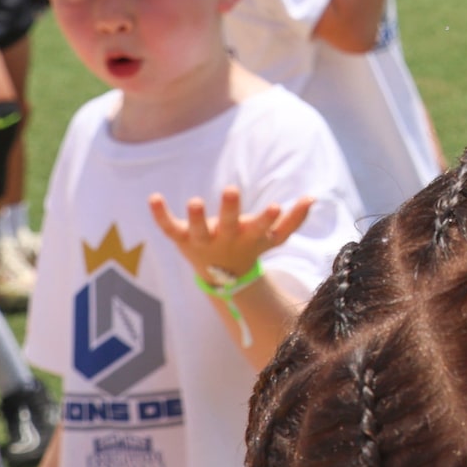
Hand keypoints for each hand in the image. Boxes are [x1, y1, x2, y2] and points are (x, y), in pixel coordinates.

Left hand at [150, 187, 313, 290]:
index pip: (260, 227)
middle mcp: (225, 239)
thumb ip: (293, 220)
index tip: (276, 207)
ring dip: (196, 216)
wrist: (222, 276)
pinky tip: (154, 197)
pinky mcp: (181, 238)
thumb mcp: (273, 239)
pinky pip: (168, 227)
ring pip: (197, 230)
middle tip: (231, 190)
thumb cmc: (250, 248)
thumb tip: (313, 197)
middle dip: (229, 208)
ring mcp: (202, 240)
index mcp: (249, 237)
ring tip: (194, 201)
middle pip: (228, 224)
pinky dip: (160, 215)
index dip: (268, 219)